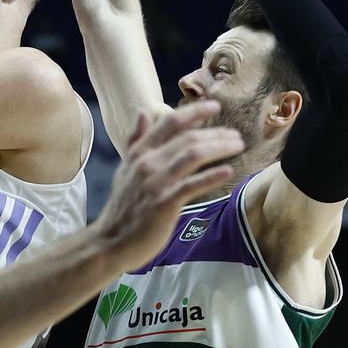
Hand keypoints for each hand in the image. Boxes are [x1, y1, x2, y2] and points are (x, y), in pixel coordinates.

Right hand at [92, 101, 242, 262]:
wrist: (109, 241)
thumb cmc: (122, 207)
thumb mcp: (125, 169)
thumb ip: (136, 140)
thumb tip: (143, 112)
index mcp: (139, 153)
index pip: (169, 123)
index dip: (194, 111)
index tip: (214, 106)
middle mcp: (147, 163)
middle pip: (188, 138)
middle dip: (216, 133)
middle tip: (235, 135)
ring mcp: (156, 182)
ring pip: (193, 155)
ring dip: (219, 147)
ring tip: (237, 146)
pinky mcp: (164, 203)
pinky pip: (192, 185)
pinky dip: (211, 176)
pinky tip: (228, 171)